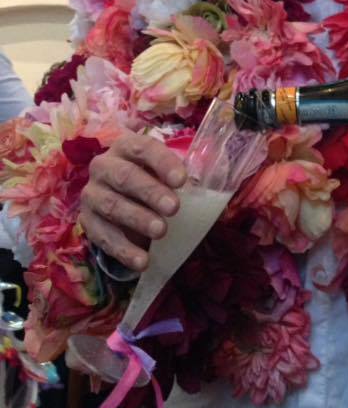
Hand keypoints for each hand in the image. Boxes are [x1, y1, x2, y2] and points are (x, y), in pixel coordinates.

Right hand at [79, 133, 185, 271]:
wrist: (122, 198)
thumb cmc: (149, 179)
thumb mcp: (162, 171)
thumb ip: (176, 176)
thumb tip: (201, 189)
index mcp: (125, 146)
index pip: (143, 148)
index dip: (162, 163)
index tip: (182, 180)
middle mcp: (103, 166)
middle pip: (125, 177)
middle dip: (150, 192)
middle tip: (174, 208)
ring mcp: (92, 194)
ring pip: (112, 205)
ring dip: (138, 219)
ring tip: (161, 231)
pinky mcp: (87, 221)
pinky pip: (102, 237)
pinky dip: (124, 250)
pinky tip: (142, 261)